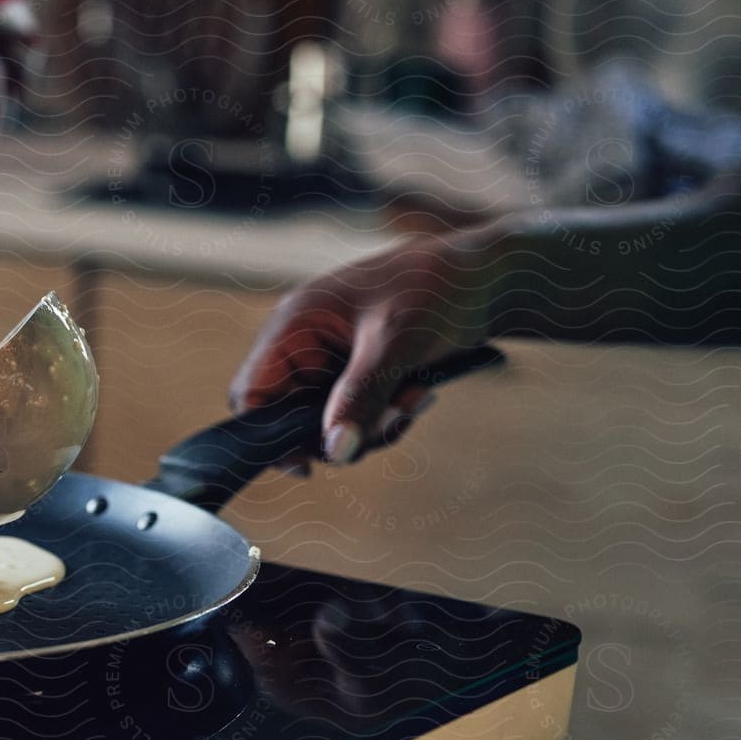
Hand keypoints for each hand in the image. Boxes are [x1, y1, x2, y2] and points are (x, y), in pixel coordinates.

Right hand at [228, 230, 499, 469]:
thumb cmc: (438, 288)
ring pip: (328, 424)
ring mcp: (331, 360)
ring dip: (373, 425)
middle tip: (390, 420)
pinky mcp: (358, 373)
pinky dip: (386, 418)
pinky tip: (419, 394)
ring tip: (415, 398)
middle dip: (341, 430)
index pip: (252, 393)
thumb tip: (334, 452)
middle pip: (291, 418)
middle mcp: (304, 344)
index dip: (268, 435)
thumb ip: (361, 397)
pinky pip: (356, 416)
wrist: (488, 275)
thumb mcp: (397, 344)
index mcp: (295, 325)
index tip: (310, 464)